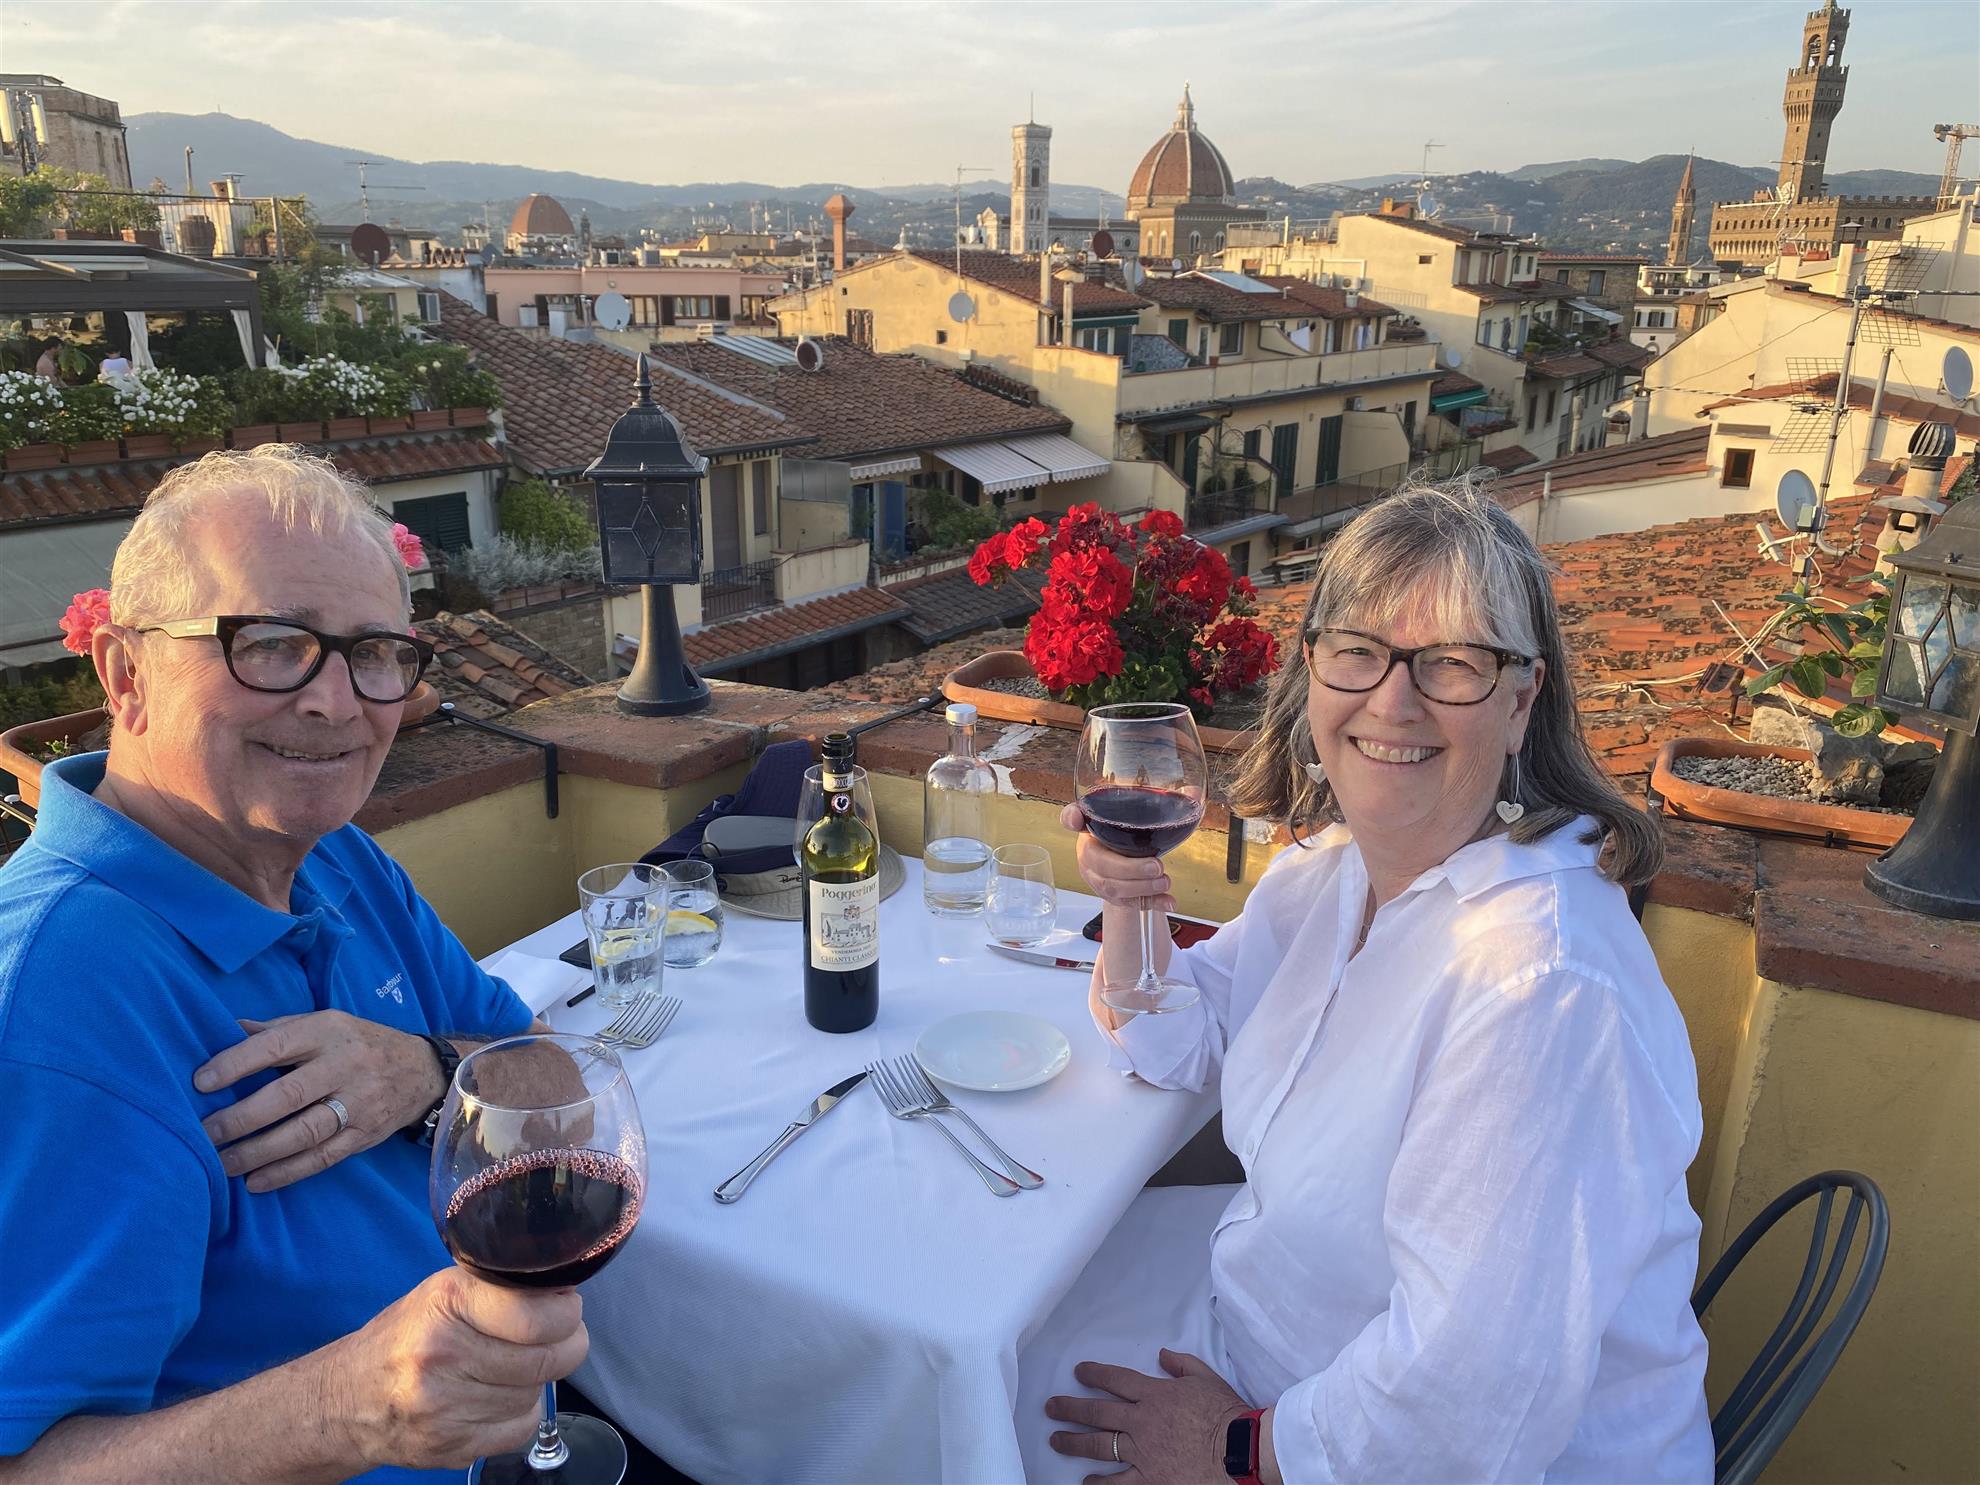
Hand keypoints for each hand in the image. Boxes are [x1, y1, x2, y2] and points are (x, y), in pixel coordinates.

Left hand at [195, 1011, 446, 1191]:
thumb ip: (277, 1030)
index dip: (237, 1064)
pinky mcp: (365, 1135)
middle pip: (289, 1096)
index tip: (200, 1083)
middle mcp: (346, 1066)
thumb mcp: (324, 1024)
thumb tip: (223, 1030)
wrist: (422, 1070)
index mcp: (329, 1032)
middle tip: (204, 1134)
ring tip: (221, 1163)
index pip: (277, 1046)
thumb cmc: (357, 1043)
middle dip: (241, 1118)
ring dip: (258, 1152)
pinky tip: (256, 1181)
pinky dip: (287, 1172)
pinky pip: (322, 1158)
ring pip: (304, 1132)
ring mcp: (359, 1103)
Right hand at [326, 1266, 587, 1472]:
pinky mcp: (451, 1447)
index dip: (566, 1313)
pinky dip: (521, 1412)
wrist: (348, 1400)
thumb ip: (501, 1287)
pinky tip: (498, 1396)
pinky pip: (521, 1428)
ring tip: (514, 1365)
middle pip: (545, 1359)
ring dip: (538, 1380)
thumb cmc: (406, 1337)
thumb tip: (564, 1287)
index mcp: (446, 1304)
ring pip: (535, 1393)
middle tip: (562, 1335)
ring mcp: (445, 1407)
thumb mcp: (445, 1292)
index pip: (534, 1316)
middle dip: (567, 1344)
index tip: (567, 1309)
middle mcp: (443, 1355)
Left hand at [1046, 1349, 1250, 1484]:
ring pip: (1100, 1445)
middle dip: (1070, 1408)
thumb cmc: (1226, 1413)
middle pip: (1097, 1412)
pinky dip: (1101, 1483)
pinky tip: (1086, 1482)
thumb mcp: (1206, 1378)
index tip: (1078, 1372)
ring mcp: (1143, 1452)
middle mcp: (1141, 1421)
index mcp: (1154, 1394)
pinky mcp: (1151, 1478)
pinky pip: (1119, 1483)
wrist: (1239, 1450)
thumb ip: (1181, 1364)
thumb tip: (1162, 1355)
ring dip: (1074, 1442)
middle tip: (1051, 1407)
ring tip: (1056, 1440)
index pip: (1115, 1380)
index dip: (1094, 1374)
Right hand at [1059, 803, 1176, 914]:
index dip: (1071, 818)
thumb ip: (1165, 802)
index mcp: (1091, 825)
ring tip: (1165, 881)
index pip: (1071, 817)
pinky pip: (1127, 904)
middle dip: (1129, 868)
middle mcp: (1088, 851)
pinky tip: (1169, 902)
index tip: (1076, 818)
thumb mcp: (1141, 816)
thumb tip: (1194, 791)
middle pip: (1098, 862)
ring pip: (1112, 887)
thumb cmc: (1131, 835)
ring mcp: (1097, 877)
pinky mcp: (1112, 896)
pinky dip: (1151, 904)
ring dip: (1141, 887)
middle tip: (1156, 865)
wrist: (1130, 865)